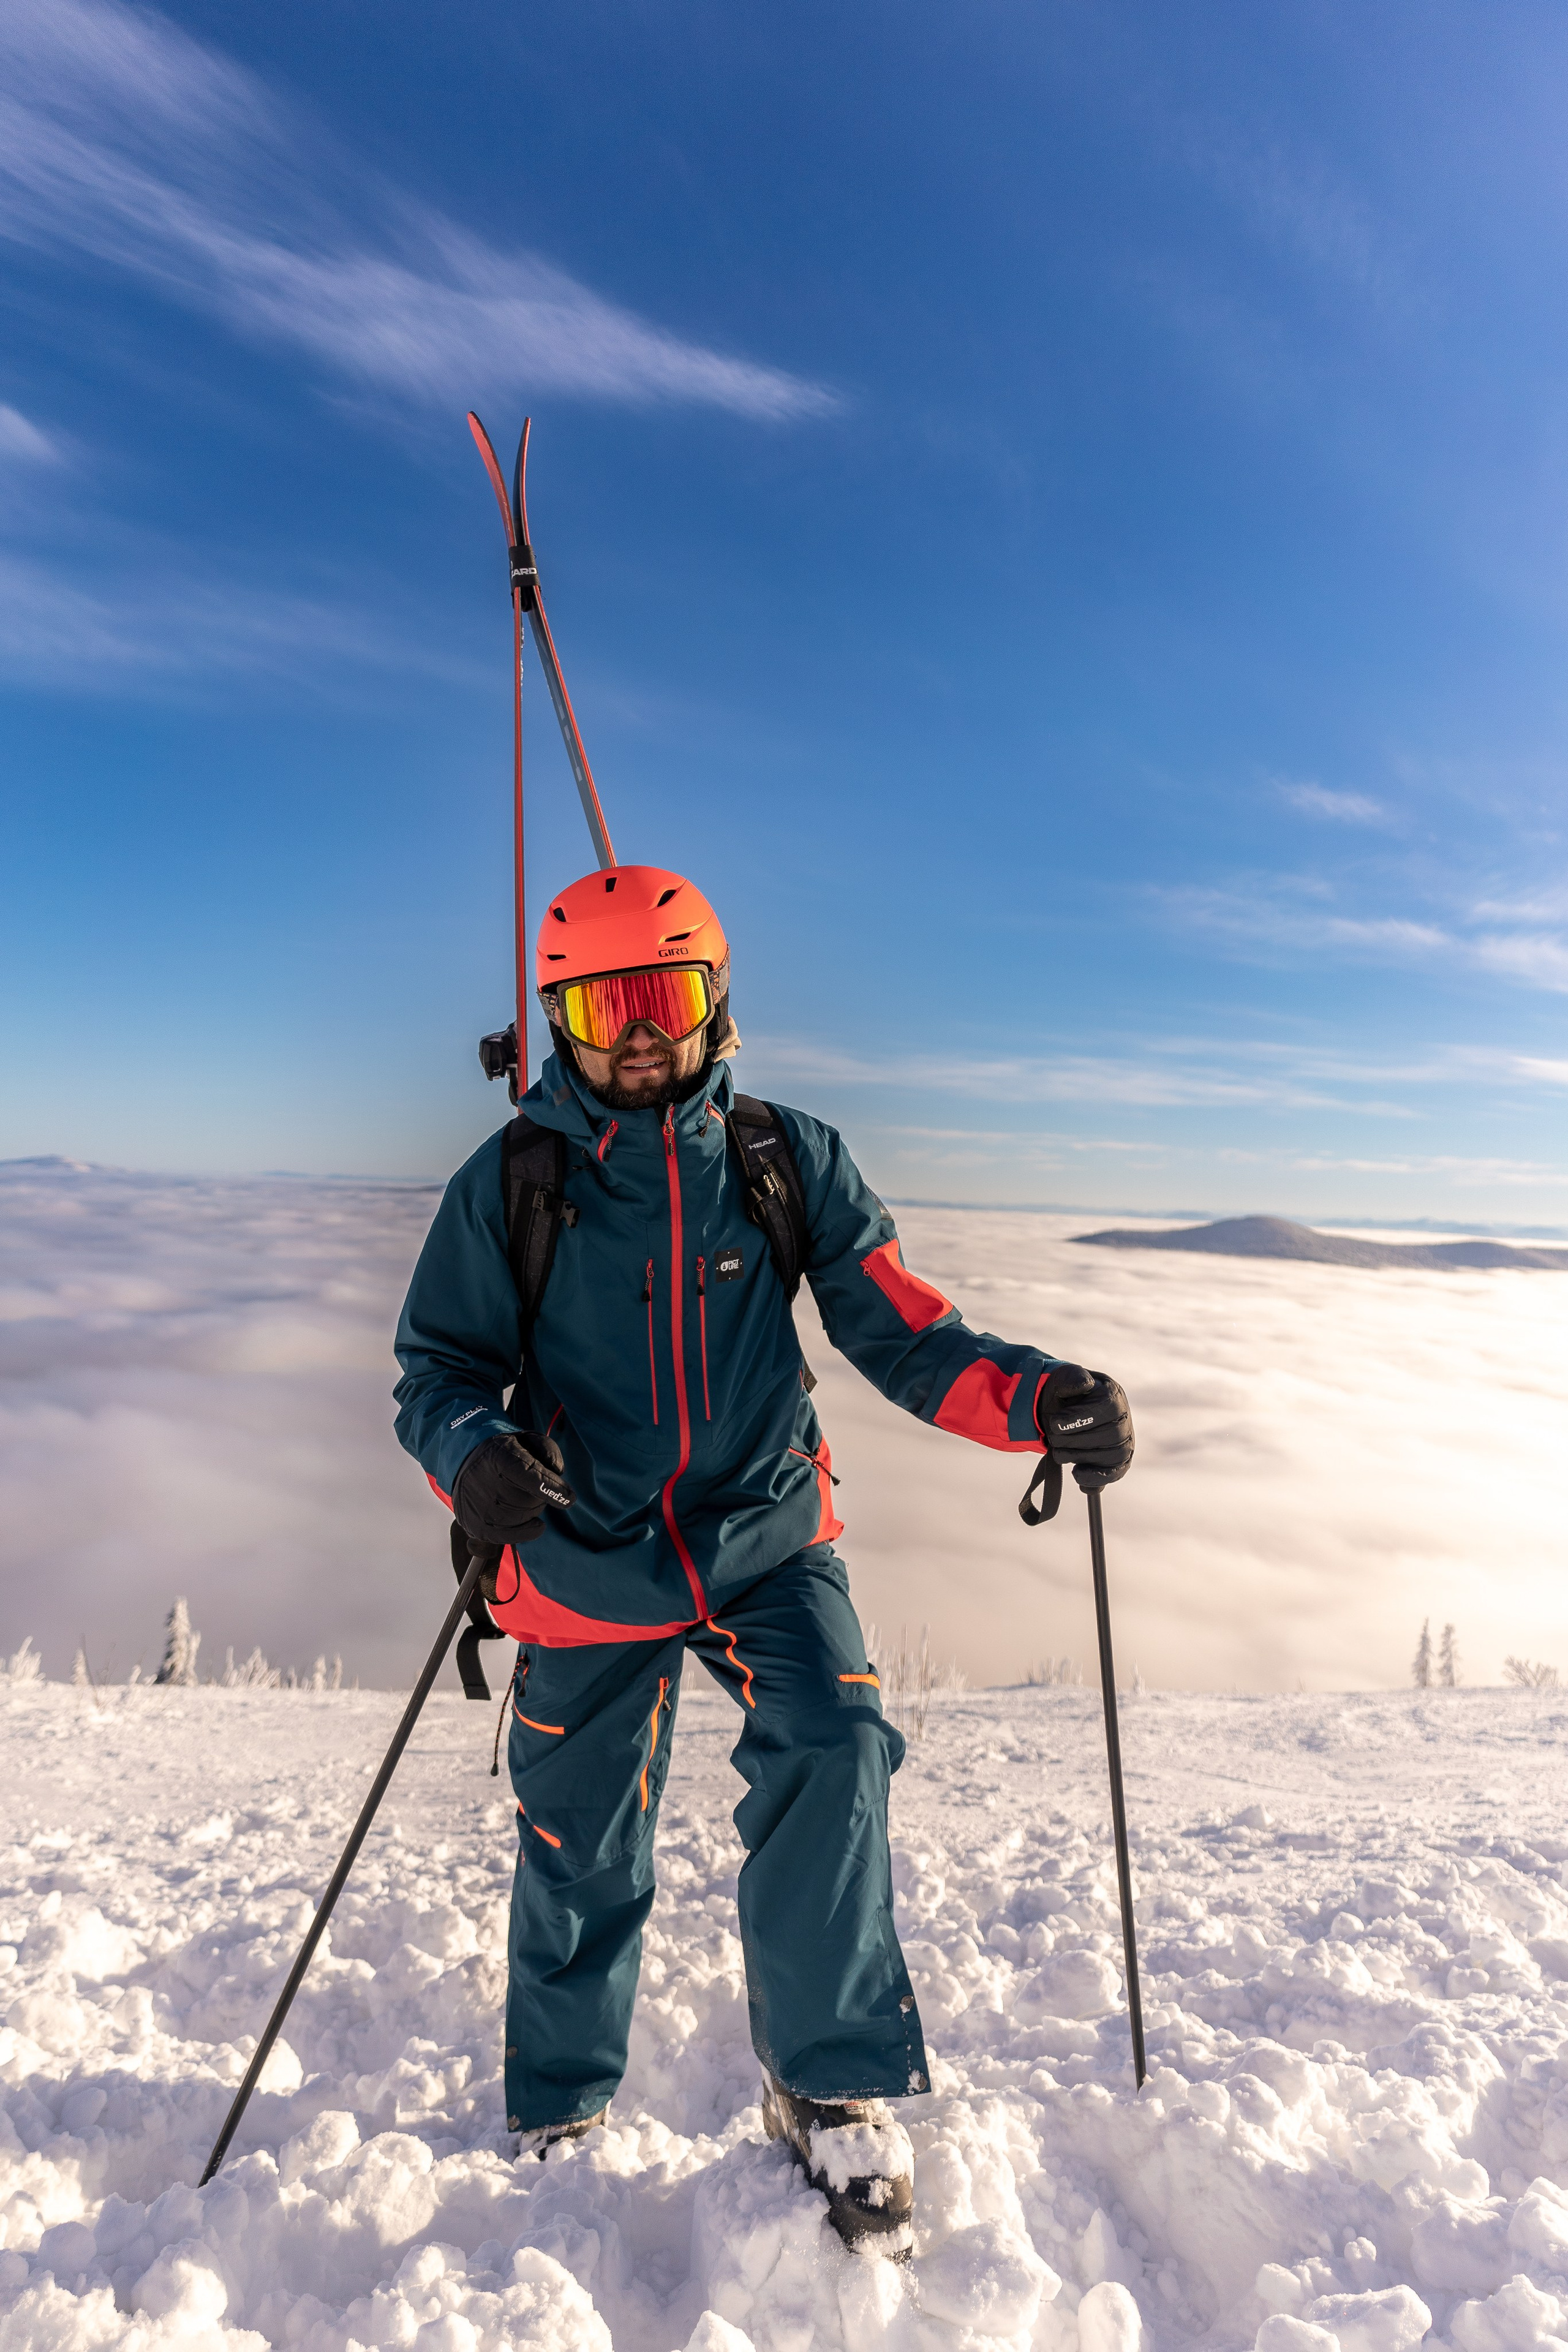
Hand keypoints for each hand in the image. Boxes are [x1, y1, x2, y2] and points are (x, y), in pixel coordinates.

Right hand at [452, 1431, 573, 1548]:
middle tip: (530, 1485)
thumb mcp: (526, 1440)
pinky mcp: (478, 1527)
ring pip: (525, 1516)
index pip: (528, 1475)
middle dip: (540, 1495)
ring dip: (533, 1509)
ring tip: (520, 1495)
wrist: (468, 1468)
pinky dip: (530, 1531)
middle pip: (530, 1500)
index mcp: (499, 1457)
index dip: (550, 1488)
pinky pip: (514, 1536)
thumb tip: (558, 1471)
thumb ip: (546, 1448)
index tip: (570, 1497)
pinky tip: (536, 1524)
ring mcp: (480, 1508)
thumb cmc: (505, 1454)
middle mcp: (485, 1483)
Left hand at [1035, 1364, 1133, 1489]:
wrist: (1062, 1411)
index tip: (1055, 1423)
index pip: (1107, 1408)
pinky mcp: (1118, 1463)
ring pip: (1112, 1456)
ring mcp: (1124, 1442)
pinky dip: (1096, 1478)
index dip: (1080, 1419)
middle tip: (1053, 1438)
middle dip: (1075, 1440)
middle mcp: (1124, 1419)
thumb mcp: (1064, 1379)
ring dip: (1079, 1457)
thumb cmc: (1065, 1394)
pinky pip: (1114, 1474)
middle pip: (1110, 1435)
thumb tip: (1085, 1384)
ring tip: (1058, 1451)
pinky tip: (1078, 1475)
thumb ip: (1073, 1377)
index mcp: (1114, 1395)